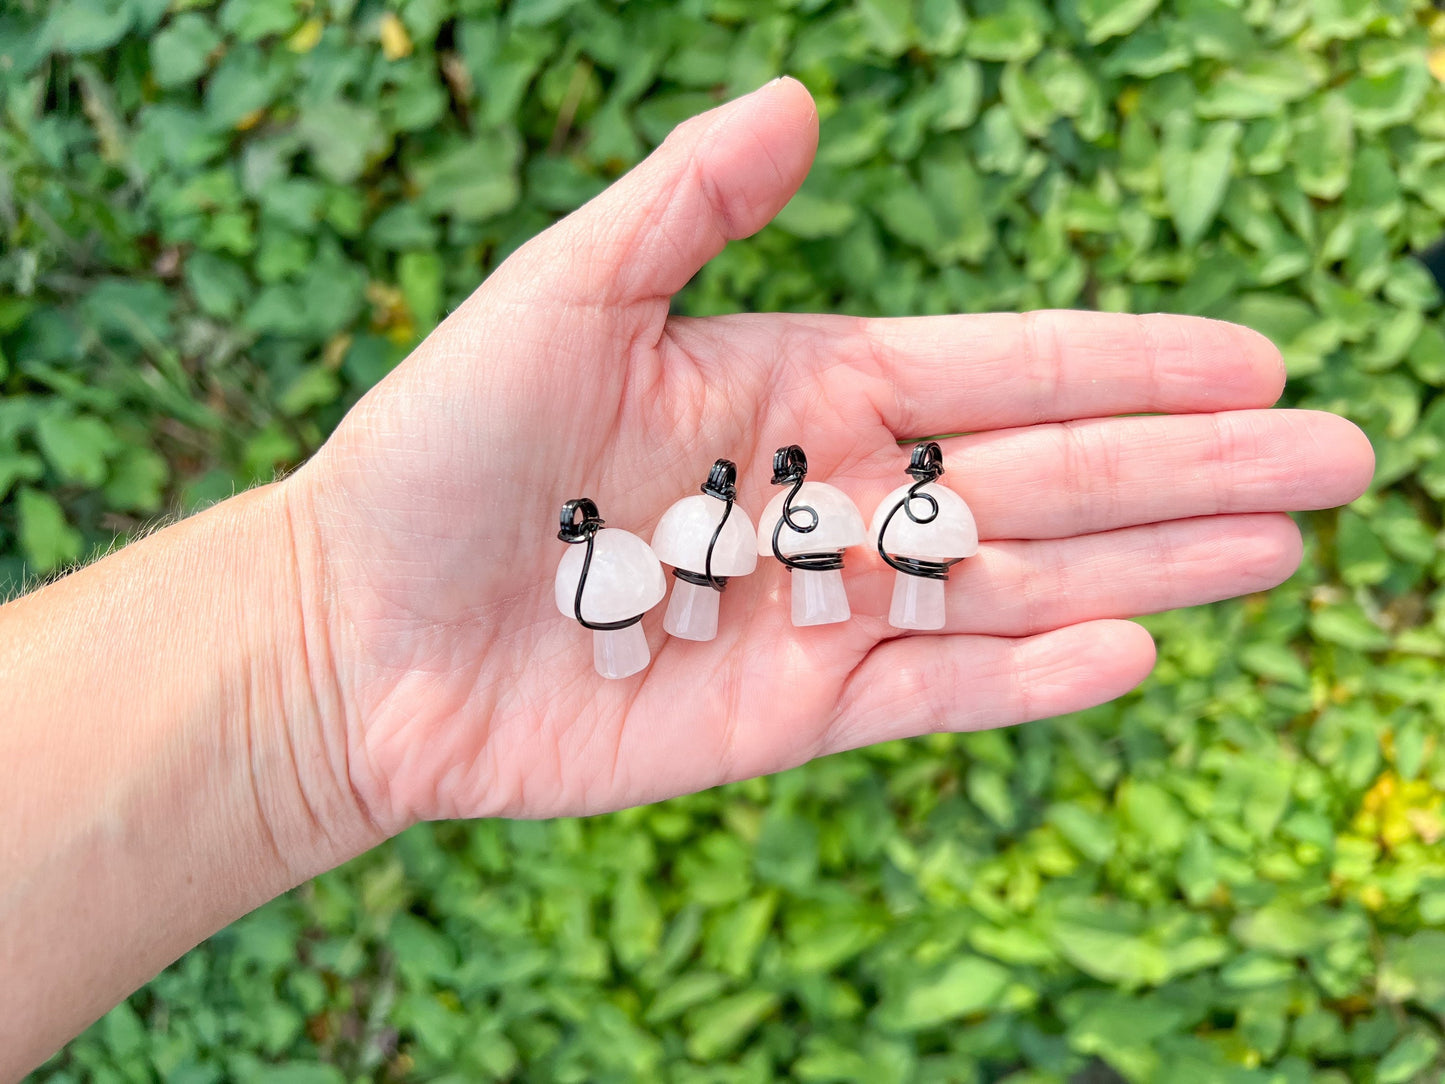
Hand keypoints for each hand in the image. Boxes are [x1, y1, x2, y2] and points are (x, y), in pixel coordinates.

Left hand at [284, 79, 1372, 830]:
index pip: (999, 370)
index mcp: (800, 387)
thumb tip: (804, 100)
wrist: (358, 626)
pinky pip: (931, 692)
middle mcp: (832, 498)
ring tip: (1283, 546)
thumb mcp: (559, 292)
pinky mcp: (789, 713)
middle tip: (1342, 456)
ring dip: (1152, 565)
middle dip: (1192, 468)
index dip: (1126, 365)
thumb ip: (683, 204)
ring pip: (1014, 586)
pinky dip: (1028, 676)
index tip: (1250, 355)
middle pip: (1044, 479)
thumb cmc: (440, 448)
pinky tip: (1133, 648)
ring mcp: (819, 613)